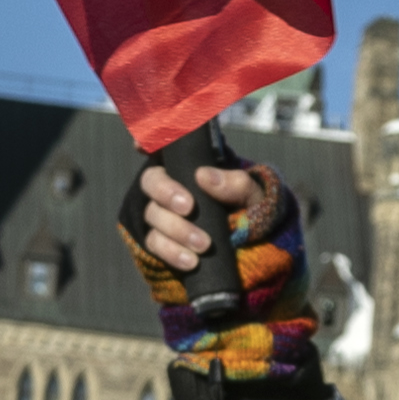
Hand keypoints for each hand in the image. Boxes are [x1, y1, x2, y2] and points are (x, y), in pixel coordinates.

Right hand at [117, 152, 273, 296]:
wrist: (256, 248)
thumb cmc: (253, 210)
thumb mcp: (254, 195)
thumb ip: (236, 183)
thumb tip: (203, 176)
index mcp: (192, 164)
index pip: (163, 144)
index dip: (147, 138)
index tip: (142, 143)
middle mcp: (172, 184)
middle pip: (151, 180)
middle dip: (166, 192)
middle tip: (188, 207)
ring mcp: (163, 213)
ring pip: (153, 215)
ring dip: (176, 229)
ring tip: (204, 244)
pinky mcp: (161, 240)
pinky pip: (155, 244)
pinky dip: (172, 252)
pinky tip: (191, 261)